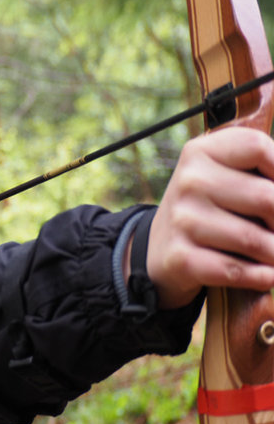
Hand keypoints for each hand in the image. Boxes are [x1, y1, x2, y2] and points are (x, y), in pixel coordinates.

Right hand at [147, 127, 273, 308]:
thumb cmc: (211, 209)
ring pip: (255, 240)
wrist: (161, 247)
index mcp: (200, 152)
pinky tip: (266, 274)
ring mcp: (182, 220)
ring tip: (272, 253)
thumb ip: (260, 177)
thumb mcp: (225, 177)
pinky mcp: (181, 258)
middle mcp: (188, 182)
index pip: (257, 147)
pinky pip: (237, 271)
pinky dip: (262, 277)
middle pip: (267, 198)